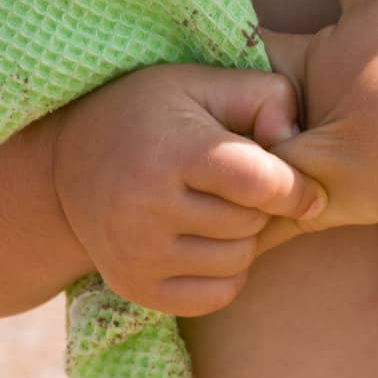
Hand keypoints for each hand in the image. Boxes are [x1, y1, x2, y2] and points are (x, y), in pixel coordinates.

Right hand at [49, 61, 327, 315]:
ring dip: (245, 238)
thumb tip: (299, 147)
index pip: (257, 182)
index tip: (309, 189)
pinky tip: (208, 238)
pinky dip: (226, 271)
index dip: (295, 186)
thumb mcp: (201, 82)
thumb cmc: (149, 112)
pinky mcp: (136, 287)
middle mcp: (149, 207)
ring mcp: (139, 254)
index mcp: (172, 150)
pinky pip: (216, 295)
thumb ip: (264, 97)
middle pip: (251, 224)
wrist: (67, 163)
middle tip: (243, 183)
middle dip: (262, 206)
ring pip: (238, 261)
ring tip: (222, 206)